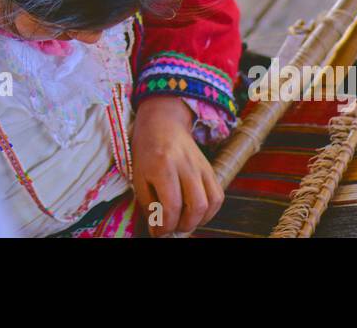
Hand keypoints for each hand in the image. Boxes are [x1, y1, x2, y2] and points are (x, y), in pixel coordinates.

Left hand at [131, 96, 223, 236]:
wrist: (163, 124)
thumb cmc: (147, 151)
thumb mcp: (139, 176)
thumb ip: (148, 204)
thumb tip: (159, 230)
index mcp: (163, 165)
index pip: (172, 205)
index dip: (166, 226)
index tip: (158, 232)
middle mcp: (185, 165)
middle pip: (196, 206)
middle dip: (184, 225)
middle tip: (172, 227)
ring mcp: (201, 166)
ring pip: (211, 202)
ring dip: (199, 220)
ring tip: (184, 221)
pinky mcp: (210, 168)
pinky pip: (218, 195)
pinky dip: (210, 211)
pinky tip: (196, 213)